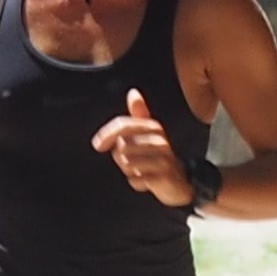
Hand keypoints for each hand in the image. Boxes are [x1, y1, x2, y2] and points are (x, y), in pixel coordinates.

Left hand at [92, 88, 191, 205]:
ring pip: (127, 163)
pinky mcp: (163, 177)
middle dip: (120, 158)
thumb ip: (139, 114)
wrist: (179, 181)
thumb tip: (133, 92)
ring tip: (140, 171)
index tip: (97, 144)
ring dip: (129, 171)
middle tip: (133, 162)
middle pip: (121, 147)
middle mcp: (159, 141)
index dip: (107, 134)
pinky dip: (136, 183)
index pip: (124, 125)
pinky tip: (145, 181)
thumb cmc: (158, 156)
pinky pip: (135, 180)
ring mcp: (163, 159)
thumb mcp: (148, 133)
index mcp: (153, 128)